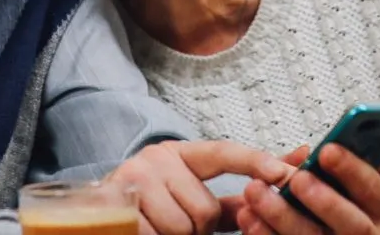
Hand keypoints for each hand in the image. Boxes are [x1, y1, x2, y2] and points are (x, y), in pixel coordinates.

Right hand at [104, 140, 294, 234]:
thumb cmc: (155, 207)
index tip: (284, 172)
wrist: (96, 213)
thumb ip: (233, 199)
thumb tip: (282, 182)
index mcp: (181, 153)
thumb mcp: (191, 196)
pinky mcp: (119, 201)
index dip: (255, 160)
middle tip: (180, 225)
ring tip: (160, 228)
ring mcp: (137, 177)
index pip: (223, 152)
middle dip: (198, 229)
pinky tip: (146, 230)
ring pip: (183, 227)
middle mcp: (158, 156)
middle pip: (205, 208)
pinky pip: (158, 234)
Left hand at [234, 119, 379, 234]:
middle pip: (350, 226)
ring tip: (255, 192)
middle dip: (322, 201)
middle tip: (296, 178)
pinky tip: (248, 220)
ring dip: (282, 217)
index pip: (377, 193)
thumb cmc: (358, 207)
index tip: (327, 149)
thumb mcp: (377, 183)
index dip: (354, 172)